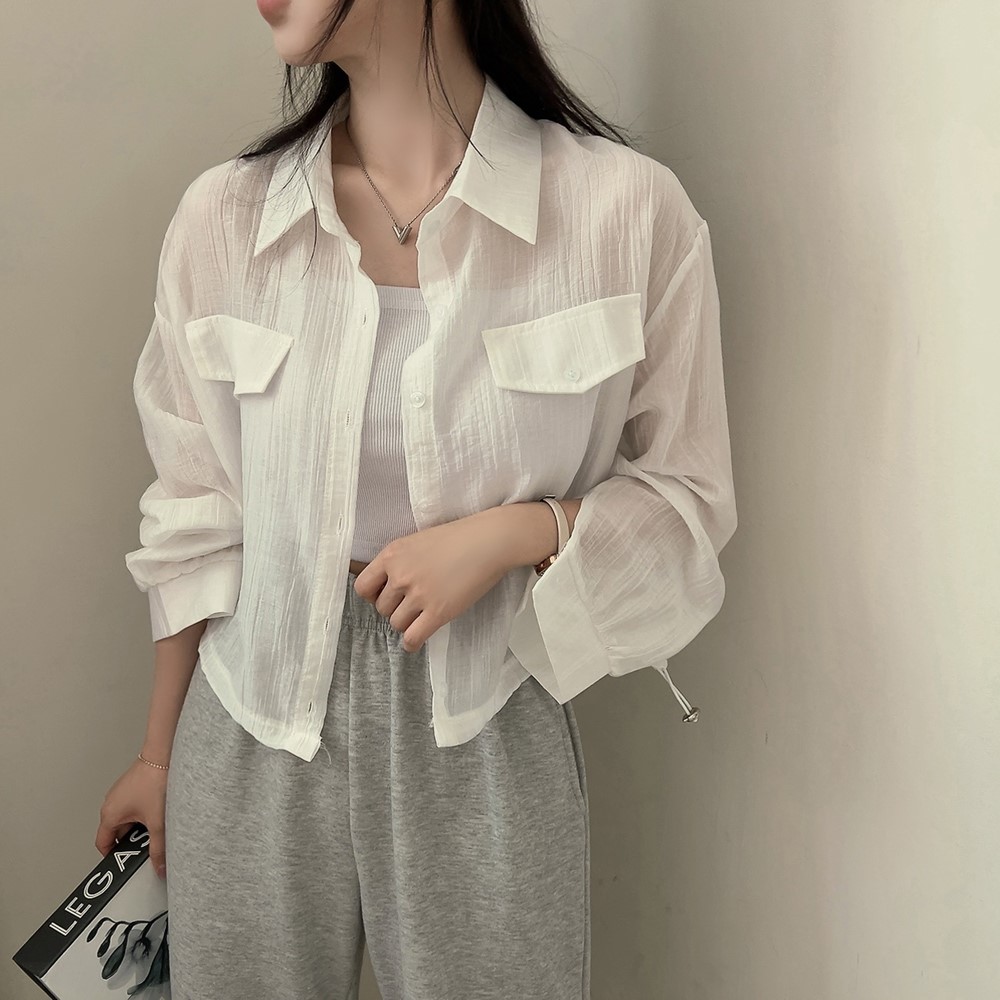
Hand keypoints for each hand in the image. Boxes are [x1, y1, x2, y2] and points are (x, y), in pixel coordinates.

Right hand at [96, 758, 168, 878]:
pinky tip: (160, 810)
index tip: (125, 864)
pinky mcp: (133, 784)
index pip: (103, 844)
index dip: (113, 857)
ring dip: (141, 825)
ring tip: (158, 823)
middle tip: (148, 844)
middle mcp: (111, 803)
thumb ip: (158, 849)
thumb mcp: (158, 822)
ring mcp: (121, 792)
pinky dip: (145, 812)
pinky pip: (135, 806)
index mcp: (109, 814)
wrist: (165, 754)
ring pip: (128, 819)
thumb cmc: (155, 781)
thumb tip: (159, 866)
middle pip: (117, 832)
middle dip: (133, 840)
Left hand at [352, 507, 514, 653]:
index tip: (385, 596)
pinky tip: (418, 638)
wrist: (489, 541)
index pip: (362, 587)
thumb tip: (386, 584)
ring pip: (396, 624)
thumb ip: (398, 561)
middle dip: (394, 608)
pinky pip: (413, 637)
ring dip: (407, 623)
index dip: (372, 595)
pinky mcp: (438, 612)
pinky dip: (412, 642)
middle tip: (412, 603)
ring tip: (422, 614)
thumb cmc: (459, 537)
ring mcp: (418, 594)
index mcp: (392, 555)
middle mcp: (400, 575)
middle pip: (381, 608)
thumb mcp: (417, 540)